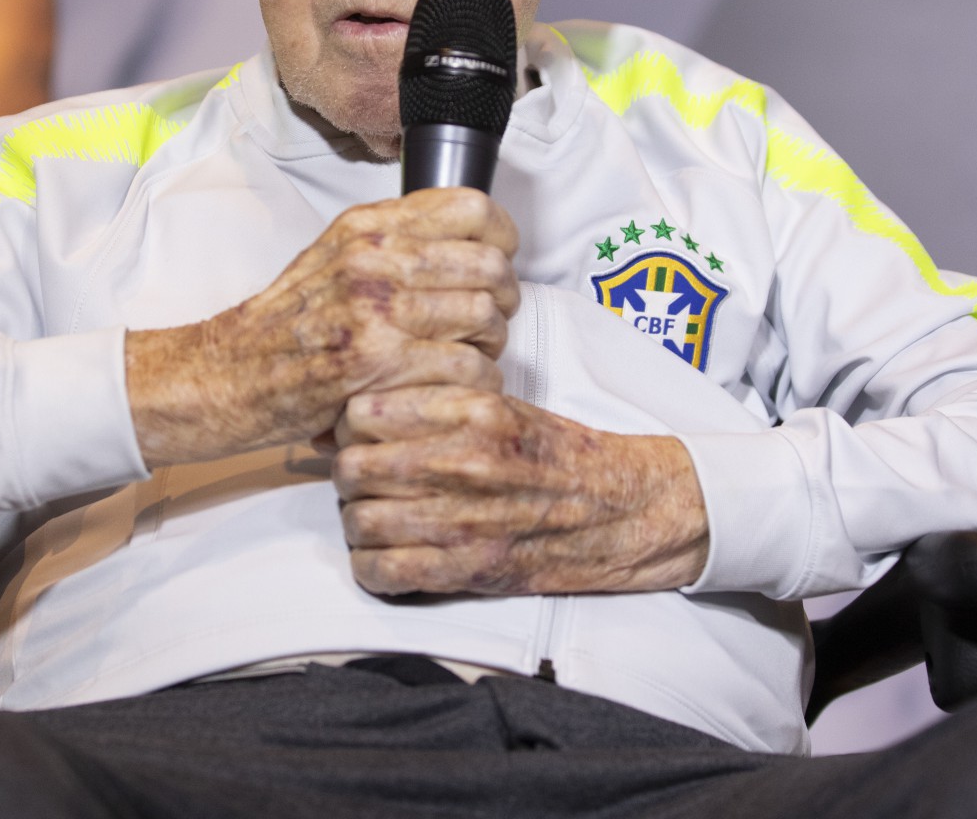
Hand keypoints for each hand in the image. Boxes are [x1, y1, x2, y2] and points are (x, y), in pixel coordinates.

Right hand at [125, 187, 519, 468]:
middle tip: (492, 319)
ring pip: (485, 317)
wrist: (228, 374)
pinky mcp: (376, 364)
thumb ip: (393, 240)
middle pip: (488, 265)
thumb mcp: (334, 256)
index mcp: (367, 227)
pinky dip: (475, 382)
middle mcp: (372, 260)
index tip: (499, 259)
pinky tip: (455, 387)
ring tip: (472, 355)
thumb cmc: (287, 325)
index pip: (471, 208)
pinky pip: (466, 367)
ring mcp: (375, 312)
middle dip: (505, 298)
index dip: (503, 237)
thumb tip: (465, 235)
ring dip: (491, 343)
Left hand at [330, 384, 707, 596]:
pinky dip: (373, 569)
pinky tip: (390, 559)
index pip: (363, 411)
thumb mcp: (503, 404)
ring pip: (358, 520)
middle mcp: (464, 461)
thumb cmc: (561, 456)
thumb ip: (437, 404)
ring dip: (359, 523)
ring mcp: (466, 519)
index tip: (361, 435)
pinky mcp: (472, 570)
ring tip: (378, 519)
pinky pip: (384, 572)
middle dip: (348, 476)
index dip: (352, 425)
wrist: (628, 510)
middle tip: (365, 482)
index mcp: (473, 409)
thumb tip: (359, 413)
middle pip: (351, 467)